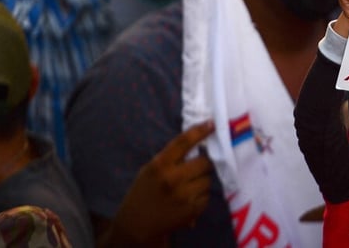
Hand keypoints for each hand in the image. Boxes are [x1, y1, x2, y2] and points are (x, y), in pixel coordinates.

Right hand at [107, 121, 215, 245]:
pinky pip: (207, 196)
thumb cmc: (143, 192)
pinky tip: (188, 199)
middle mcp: (173, 179)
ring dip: (202, 181)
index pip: (183, 142)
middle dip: (203, 164)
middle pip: (204, 162)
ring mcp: (184, 195)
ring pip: (208, 180)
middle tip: (196, 168)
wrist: (136, 225)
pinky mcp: (192, 210)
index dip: (200, 131)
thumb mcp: (150, 170)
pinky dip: (201, 196)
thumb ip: (170, 158)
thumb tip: (198, 142)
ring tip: (188, 187)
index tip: (212, 124)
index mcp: (160, 165)